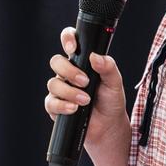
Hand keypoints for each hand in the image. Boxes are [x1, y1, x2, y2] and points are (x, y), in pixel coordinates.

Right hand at [45, 27, 128, 148]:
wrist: (108, 126)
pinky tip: (74, 109)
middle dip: (69, 71)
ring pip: (53, 83)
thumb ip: (108, 67)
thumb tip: (95, 56)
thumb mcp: (115, 82)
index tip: (73, 47)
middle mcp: (68, 73)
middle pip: (56, 62)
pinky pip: (51, 102)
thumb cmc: (111, 100)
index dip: (67, 39)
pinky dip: (63, 105)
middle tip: (85, 82)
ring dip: (70, 92)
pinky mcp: (55, 106)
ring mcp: (60, 89)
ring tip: (85, 100)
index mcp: (82, 62)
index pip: (70, 42)